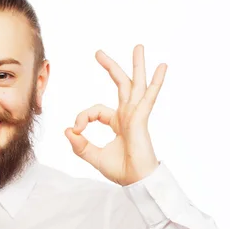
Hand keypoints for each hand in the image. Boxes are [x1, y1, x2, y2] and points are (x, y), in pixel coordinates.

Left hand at [64, 44, 167, 185]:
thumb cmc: (120, 170)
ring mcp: (136, 115)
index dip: (82, 118)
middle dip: (110, 67)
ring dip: (137, 65)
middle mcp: (128, 115)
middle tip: (98, 53)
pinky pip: (148, 97)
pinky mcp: (141, 119)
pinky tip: (162, 67)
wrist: (136, 181)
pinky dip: (155, 82)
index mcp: (117, 122)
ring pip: (135, 85)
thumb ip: (79, 144)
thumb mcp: (93, 156)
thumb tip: (67, 131)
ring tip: (138, 47)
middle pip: (120, 85)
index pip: (95, 110)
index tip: (76, 130)